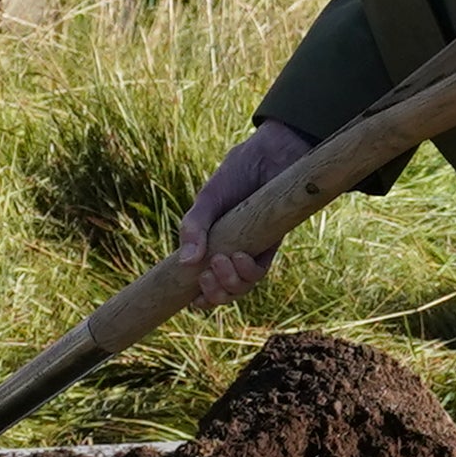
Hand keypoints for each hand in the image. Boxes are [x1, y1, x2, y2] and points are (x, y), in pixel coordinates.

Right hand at [172, 120, 315, 307]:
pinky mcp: (270, 245)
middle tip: (206, 276)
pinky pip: (260, 271)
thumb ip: (194, 227)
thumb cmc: (236, 174)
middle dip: (215, 294)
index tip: (193, 300)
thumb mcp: (208, 200)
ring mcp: (251, 250)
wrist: (270, 156)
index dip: (201, 298)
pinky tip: (239, 256)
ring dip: (230, 283)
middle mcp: (230, 251)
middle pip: (223, 291)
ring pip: (242, 286)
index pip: (203, 282)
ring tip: (221, 261)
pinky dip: (248, 271)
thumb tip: (185, 263)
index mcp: (211, 244)